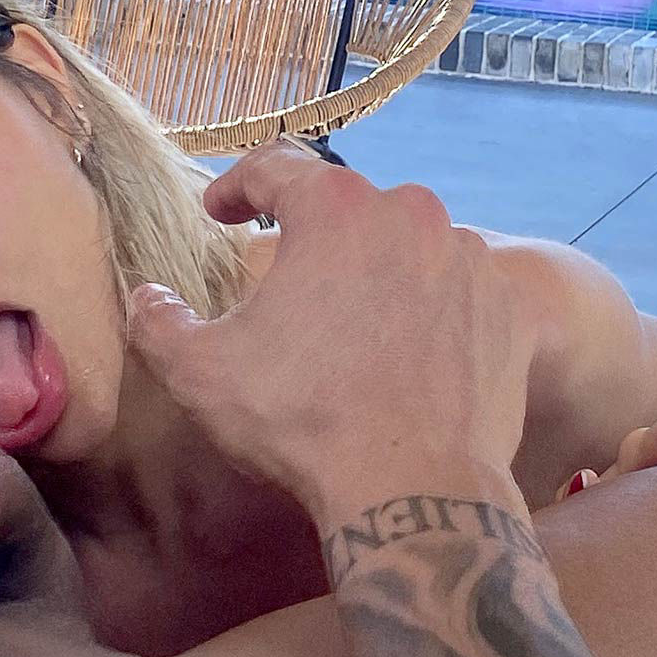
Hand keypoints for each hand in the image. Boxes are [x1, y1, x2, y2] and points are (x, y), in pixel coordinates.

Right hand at [126, 139, 533, 522]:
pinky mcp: (509, 309)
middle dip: (315, 235)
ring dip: (379, 271)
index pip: (276, 167)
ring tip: (354, 323)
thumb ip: (160, 322)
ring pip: (411, 246)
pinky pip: (460, 293)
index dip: (237, 186)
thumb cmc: (303, 421)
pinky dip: (433, 311)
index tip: (220, 212)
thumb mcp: (201, 372)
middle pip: (350, 206)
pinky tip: (410, 353)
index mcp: (336, 210)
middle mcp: (412, 215)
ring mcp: (470, 261)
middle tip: (289, 277)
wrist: (416, 489)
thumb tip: (147, 298)